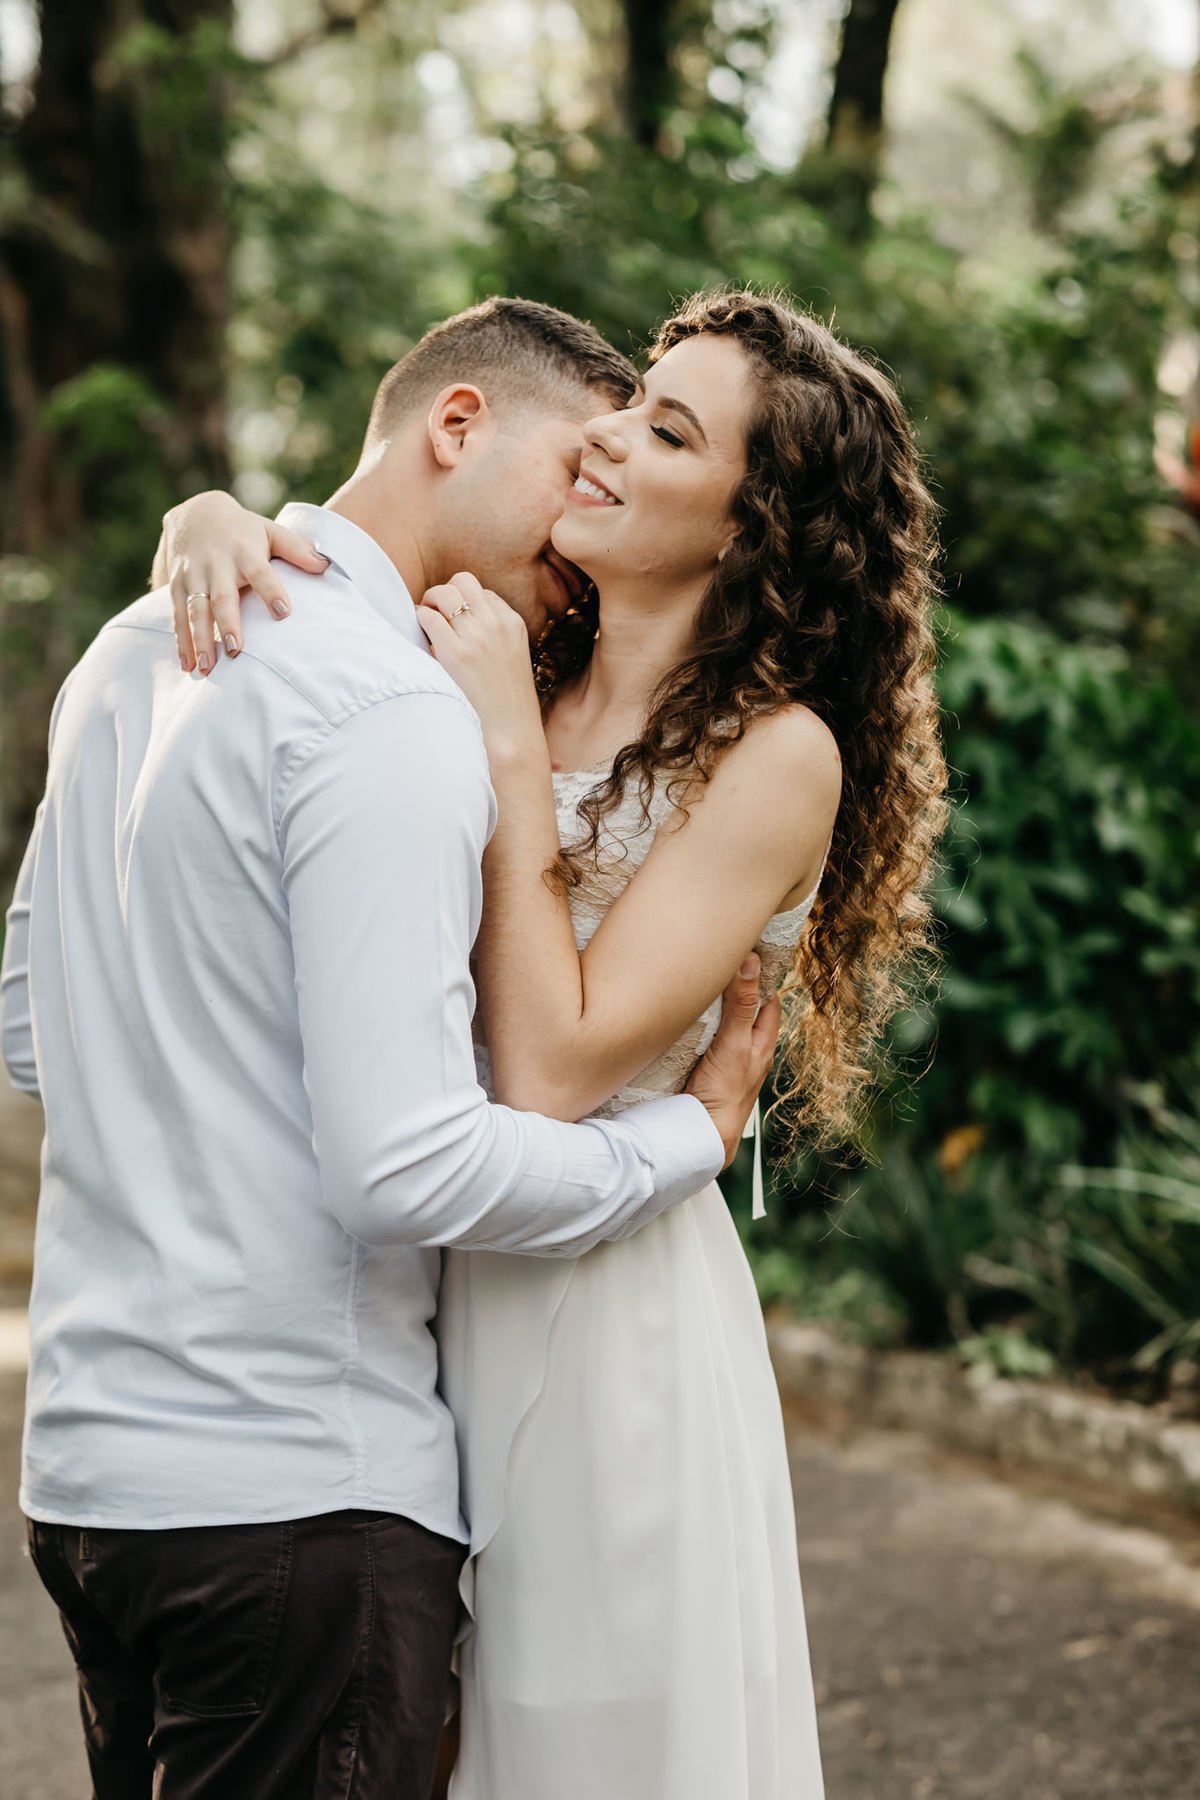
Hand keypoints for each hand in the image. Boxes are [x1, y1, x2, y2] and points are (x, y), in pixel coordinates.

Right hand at [155, 491, 329, 674]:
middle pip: (222, 597)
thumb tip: (325, 566)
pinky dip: (181, 641)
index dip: (271, 591)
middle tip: (235, 651)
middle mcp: (217, 564)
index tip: (284, 613)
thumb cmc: (243, 530)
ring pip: (195, 610)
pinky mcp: (176, 585)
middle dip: (227, 624)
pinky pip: (177, 615)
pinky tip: (186, 665)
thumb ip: (296, 549)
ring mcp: (194, 575)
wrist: (194, 512)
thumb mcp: (270, 531)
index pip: (261, 572)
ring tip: (206, 669)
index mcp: (245, 552)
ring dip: (199, 640)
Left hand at [418, 573, 543, 763]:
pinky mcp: (456, 654)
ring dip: (430, 601)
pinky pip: (428, 617)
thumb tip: (461, 621)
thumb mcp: (513, 657)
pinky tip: (422, 636)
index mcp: (513, 623)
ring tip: (426, 621)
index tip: (457, 622)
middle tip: (436, 612)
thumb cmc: (507, 700)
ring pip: (444, 593)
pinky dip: (420, 620)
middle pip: (463, 581)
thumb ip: (496, 634)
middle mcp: (496, 623)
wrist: (512, 729)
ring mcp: (476, 636)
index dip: (466, 604)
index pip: (484, 593)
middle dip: (445, 592)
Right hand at [685, 956, 781, 1166]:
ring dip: (719, 1012)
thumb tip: (750, 963)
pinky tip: (689, 1025)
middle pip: (747, 1013)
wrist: (704, 1132)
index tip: (751, 953)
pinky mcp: (709, 1072)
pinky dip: (703, 1031)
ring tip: (703, 989)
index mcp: (762, 1043)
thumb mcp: (734, 1042)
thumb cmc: (725, 1091)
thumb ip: (741, 1005)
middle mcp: (749, 1052)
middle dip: (739, 992)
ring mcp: (729, 1063)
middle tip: (724, 966)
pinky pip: (709, 1044)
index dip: (762, 979)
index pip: (768, 1002)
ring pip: (728, 1029)